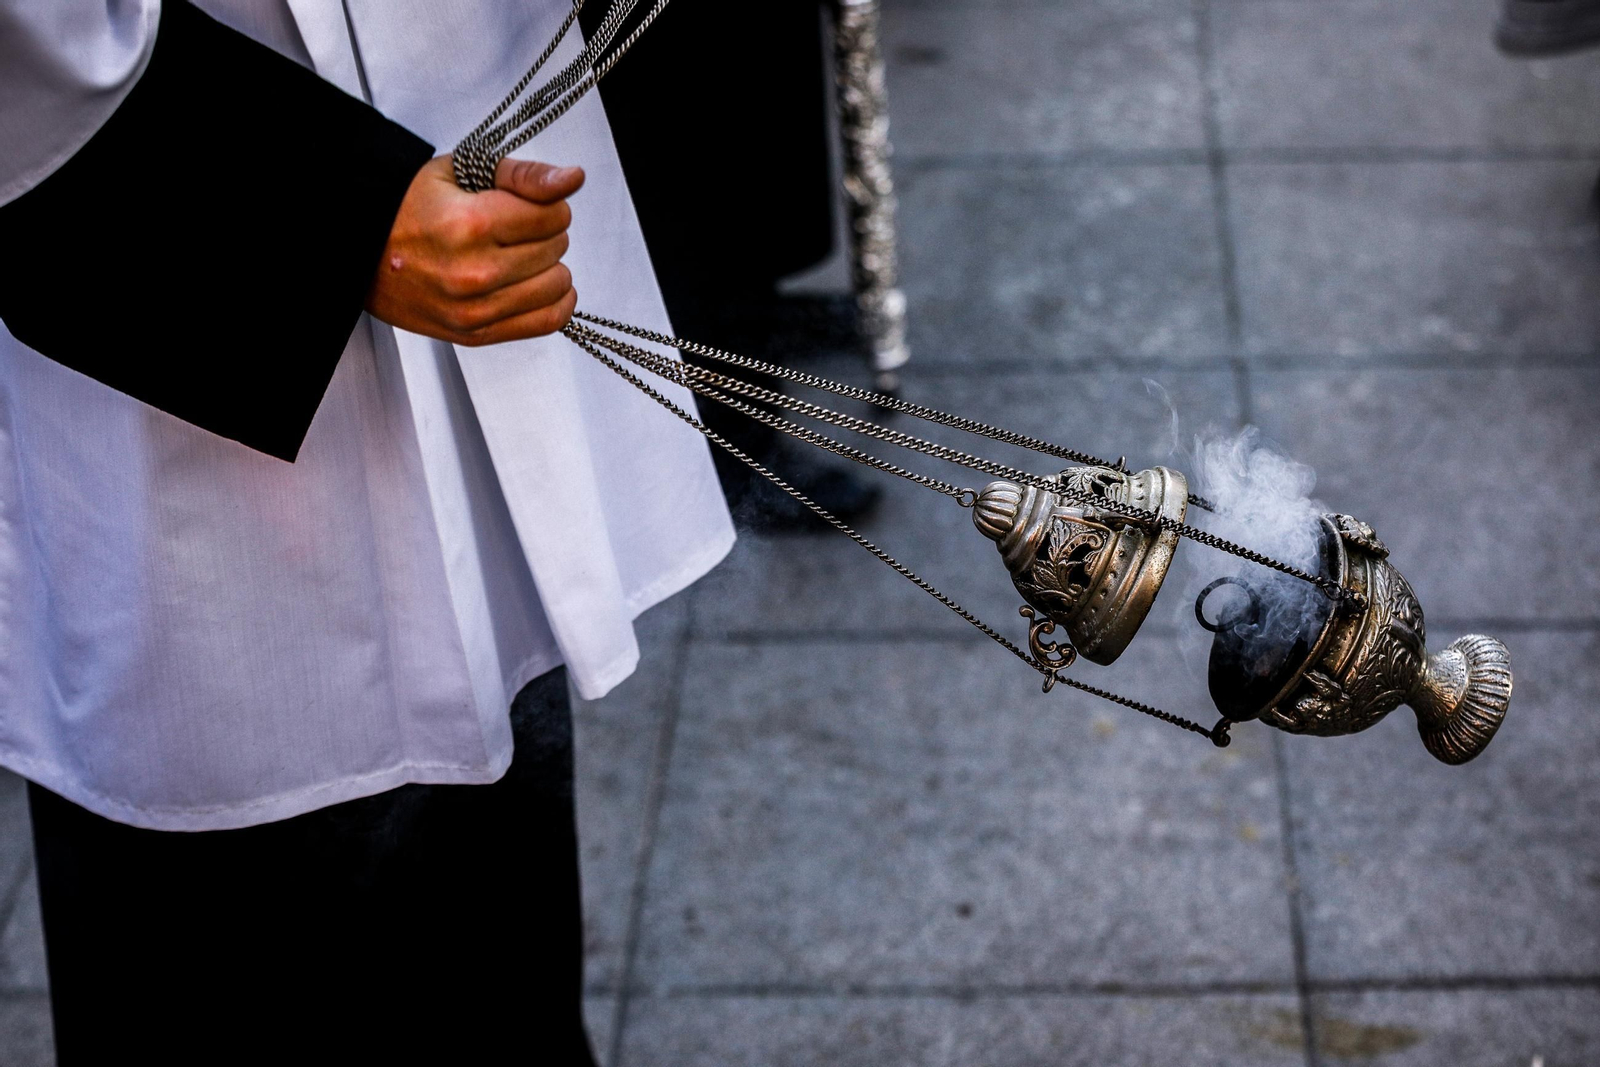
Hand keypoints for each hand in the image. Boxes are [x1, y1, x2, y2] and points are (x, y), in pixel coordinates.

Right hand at [366, 155, 582, 344]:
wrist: (360, 251)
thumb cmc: (408, 207)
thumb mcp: (461, 172)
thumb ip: (523, 175)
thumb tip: (573, 179)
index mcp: (470, 224)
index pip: (554, 215)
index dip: (547, 205)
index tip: (528, 206)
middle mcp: (474, 272)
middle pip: (557, 248)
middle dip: (545, 233)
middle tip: (515, 229)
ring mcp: (475, 309)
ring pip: (558, 285)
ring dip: (549, 266)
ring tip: (522, 255)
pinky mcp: (475, 334)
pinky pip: (546, 322)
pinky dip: (554, 301)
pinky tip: (539, 284)